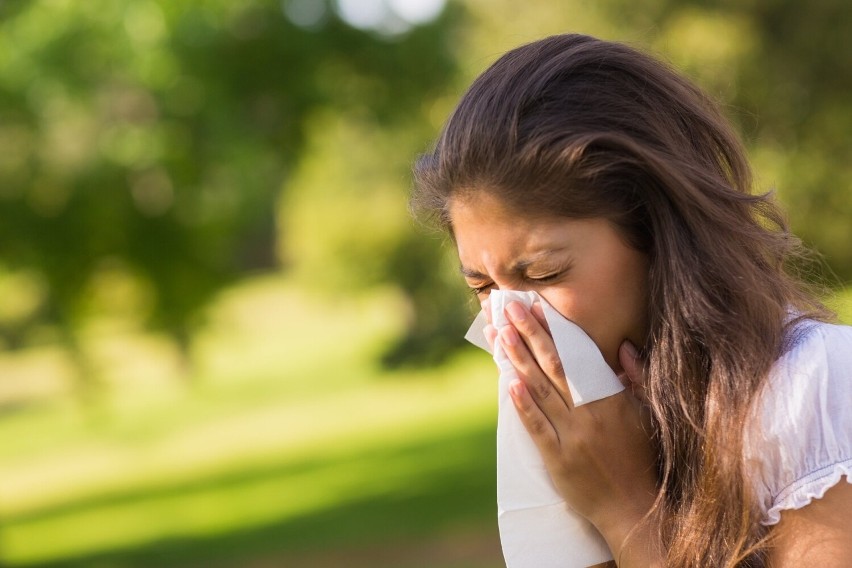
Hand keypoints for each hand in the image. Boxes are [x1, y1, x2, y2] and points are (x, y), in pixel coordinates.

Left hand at [495, 300, 659, 560]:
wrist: (634, 508)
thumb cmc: (641, 458)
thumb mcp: (646, 414)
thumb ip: (637, 378)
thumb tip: (624, 347)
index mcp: (612, 398)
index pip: (577, 355)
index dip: (554, 330)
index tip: (536, 307)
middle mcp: (591, 413)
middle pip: (554, 365)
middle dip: (529, 333)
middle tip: (509, 307)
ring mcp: (573, 436)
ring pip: (540, 390)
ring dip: (518, 360)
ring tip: (501, 333)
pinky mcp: (558, 460)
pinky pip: (538, 428)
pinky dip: (524, 405)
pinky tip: (509, 383)